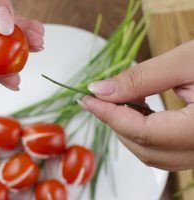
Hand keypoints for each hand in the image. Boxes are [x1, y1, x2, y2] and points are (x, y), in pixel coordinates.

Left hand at [78, 40, 193, 170]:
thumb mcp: (186, 62)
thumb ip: (140, 79)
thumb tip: (100, 90)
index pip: (141, 132)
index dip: (108, 115)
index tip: (85, 100)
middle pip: (143, 147)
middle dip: (114, 122)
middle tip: (97, 99)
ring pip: (150, 152)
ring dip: (126, 127)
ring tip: (117, 100)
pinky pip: (162, 148)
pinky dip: (142, 130)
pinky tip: (137, 108)